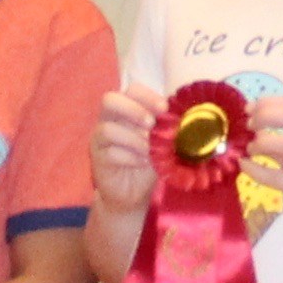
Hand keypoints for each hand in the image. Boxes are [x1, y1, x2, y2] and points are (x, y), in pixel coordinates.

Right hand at [90, 84, 165, 212]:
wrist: (134, 192)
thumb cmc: (149, 161)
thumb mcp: (162, 142)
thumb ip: (168, 128)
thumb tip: (184, 119)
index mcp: (127, 108)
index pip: (132, 90)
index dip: (147, 96)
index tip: (164, 108)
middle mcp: (109, 119)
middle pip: (109, 100)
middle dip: (133, 110)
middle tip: (151, 124)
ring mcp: (99, 138)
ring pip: (108, 129)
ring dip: (134, 140)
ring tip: (150, 151)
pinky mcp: (97, 158)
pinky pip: (110, 153)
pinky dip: (130, 157)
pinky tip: (143, 163)